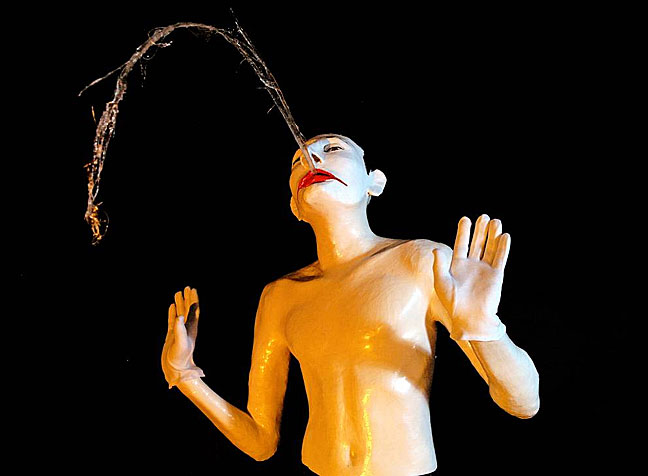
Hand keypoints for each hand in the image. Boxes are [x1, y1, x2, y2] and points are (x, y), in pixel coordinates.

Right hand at [161, 286, 203, 386]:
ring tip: (178, 293)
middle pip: (188, 309)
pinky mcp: (172, 335)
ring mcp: (179, 331)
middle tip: (187, 287)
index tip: (192, 290)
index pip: (193, 310)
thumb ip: (180, 330)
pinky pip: (172, 320)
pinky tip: (171, 307)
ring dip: (179, 303)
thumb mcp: (180, 343)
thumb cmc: (180, 358)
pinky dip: (172, 312)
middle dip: (187, 298)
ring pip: (180, 313)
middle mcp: (187, 328)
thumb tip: (179, 317)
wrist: (175, 369)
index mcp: (191, 328)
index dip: (193, 300)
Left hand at [433, 214, 510, 338]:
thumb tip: (435, 249)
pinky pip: (500, 258)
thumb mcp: (441, 282)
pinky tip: (505, 236)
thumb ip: (439, 265)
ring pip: (490, 248)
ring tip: (495, 221)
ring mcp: (485, 270)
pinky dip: (503, 247)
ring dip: (493, 235)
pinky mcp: (496, 275)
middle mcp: (472, 265)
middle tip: (484, 216)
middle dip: (480, 230)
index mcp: (457, 266)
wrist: (469, 319)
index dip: (463, 232)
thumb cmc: (452, 303)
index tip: (466, 219)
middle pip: (477, 243)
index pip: (461, 244)